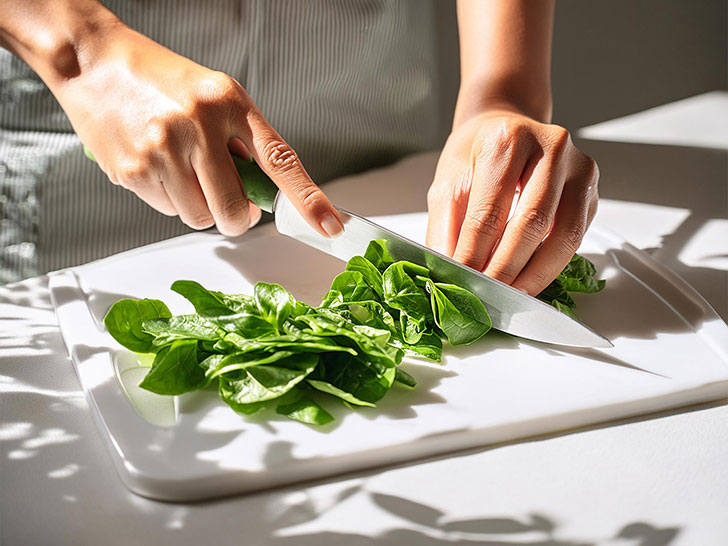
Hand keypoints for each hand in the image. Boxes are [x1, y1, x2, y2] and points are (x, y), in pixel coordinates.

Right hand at [54, 24, 342, 236]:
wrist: (95, 63)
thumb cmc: (161, 81)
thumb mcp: (215, 95)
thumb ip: (243, 141)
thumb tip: (264, 192)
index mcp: (230, 104)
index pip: (281, 161)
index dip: (309, 199)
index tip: (331, 225)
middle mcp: (199, 126)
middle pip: (235, 209)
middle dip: (237, 217)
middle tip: (229, 203)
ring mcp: (164, 150)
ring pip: (200, 217)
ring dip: (198, 205)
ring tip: (180, 167)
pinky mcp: (134, 169)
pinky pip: (167, 210)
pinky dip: (168, 198)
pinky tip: (157, 166)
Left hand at [426, 108, 598, 294]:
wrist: (507, 125)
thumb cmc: (477, 153)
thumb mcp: (449, 181)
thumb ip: (446, 227)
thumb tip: (447, 271)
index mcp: (508, 141)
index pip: (489, 211)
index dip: (474, 254)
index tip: (462, 282)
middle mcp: (551, 147)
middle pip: (531, 224)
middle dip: (507, 269)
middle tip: (487, 298)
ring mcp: (579, 167)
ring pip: (564, 235)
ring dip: (536, 275)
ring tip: (511, 296)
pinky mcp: (592, 189)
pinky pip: (576, 236)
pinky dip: (552, 264)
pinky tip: (531, 279)